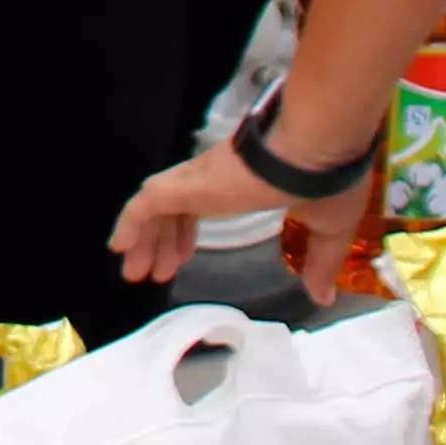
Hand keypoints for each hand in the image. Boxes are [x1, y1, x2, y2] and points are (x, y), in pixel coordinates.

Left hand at [103, 133, 390, 299]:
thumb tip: (323, 296)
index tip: (183, 258)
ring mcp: (197, 178)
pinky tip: (119, 246)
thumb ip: (319, 264)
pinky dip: (129, 223)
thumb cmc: (325, 181)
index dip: (187, 234)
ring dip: (144, 240)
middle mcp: (214, 178)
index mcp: (244, 183)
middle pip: (173, 210)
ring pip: (155, 208)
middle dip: (160, 242)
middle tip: (153, 272)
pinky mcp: (186, 183)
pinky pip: (145, 203)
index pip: (202, 206)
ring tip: (136, 273)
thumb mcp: (326, 231)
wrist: (317, 147)